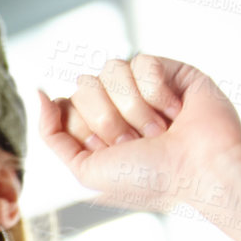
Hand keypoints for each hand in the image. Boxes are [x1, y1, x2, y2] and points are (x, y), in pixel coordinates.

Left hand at [37, 55, 240, 214]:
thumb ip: (52, 135)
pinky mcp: (170, 69)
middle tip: (138, 143)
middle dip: (109, 120)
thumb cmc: (150, 179)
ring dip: (135, 109)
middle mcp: (118, 105)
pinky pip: (142, 61)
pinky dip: (158, 93)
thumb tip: (40, 92)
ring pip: (111, 69)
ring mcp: (143, 86)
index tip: (110, 151)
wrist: (200, 170)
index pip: (66, 104)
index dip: (84, 127)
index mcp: (97, 129)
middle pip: (84, 84)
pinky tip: (176, 112)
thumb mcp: (85, 171)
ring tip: (159, 131)